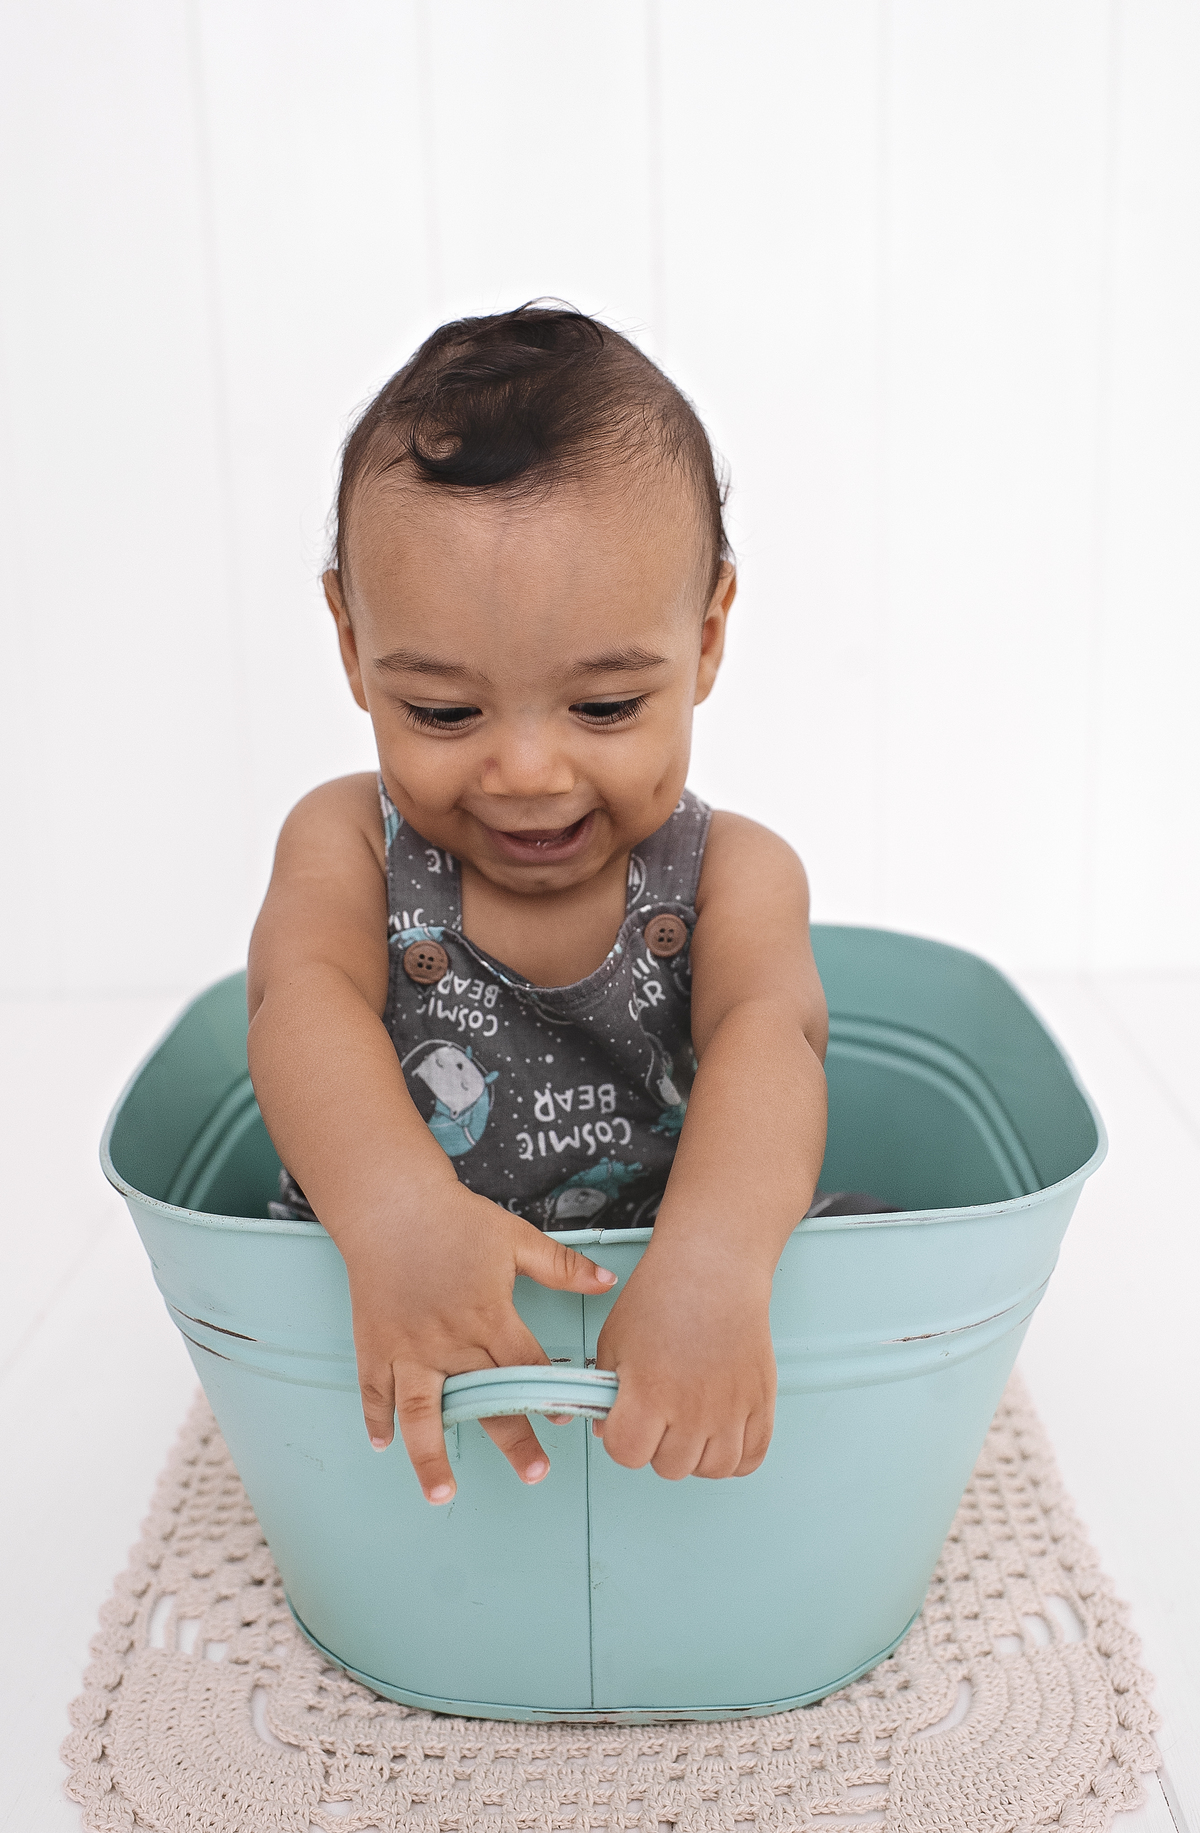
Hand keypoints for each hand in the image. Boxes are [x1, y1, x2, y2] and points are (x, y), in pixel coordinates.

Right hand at [346, 1188, 615, 1501]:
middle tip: (534, 1475)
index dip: (548, 1395)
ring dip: (431, 1456)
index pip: (526, 1368)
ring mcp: (408, 1349)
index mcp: (489, 1316)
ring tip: (442, 1493)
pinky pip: (376, 1391)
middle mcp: (450, 1341)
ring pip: (421, 1413)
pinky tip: (386, 1446)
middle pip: (484, 1402)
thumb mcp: (516, 1238)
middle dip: (511, 1440)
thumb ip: (562, 1267)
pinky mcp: (375, 1346)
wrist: (391, 1204)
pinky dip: (378, 1420)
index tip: (564, 1419)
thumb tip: (608, 1281)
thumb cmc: (456, 1220)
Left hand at [592, 1245, 775, 1478]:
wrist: (713, 1268)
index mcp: (649, 1393)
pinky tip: (721, 1434)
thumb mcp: (614, 1341)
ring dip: (696, 1455)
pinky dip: (736, 1456)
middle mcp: (692, 1410)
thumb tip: (609, 1432)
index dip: (622, 1438)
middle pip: (669, 1467)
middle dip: (657, 1445)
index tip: (626, 1421)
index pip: (627, 1454)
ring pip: (712, 1469)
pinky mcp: (761, 1403)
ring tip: (689, 1425)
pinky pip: (752, 1458)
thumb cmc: (662, 1295)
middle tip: (659, 1415)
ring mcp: (731, 1410)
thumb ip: (606, 1392)